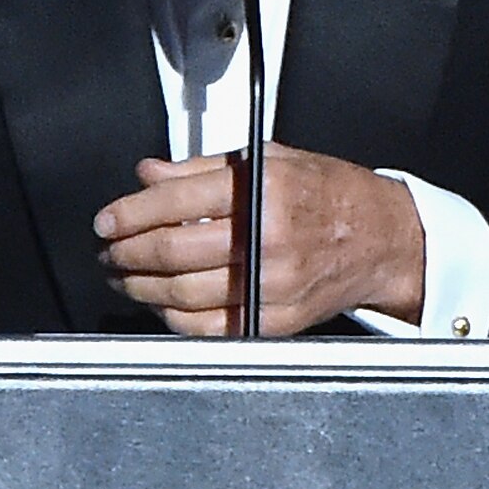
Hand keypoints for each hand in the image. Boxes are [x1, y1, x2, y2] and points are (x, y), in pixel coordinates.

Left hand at [96, 143, 424, 335]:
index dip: (128, 213)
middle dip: (126, 254)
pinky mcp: (274, 321)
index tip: (107, 221)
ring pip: (182, 295)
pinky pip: (207, 328)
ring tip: (124, 276)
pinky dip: (172, 318)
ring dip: (140, 288)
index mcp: (264, 191)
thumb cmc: (330, 196)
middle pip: (171, 252)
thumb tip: (149, 175)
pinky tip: (160, 303)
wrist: (381, 240)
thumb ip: (202, 169)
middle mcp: (268, 239)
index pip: (173, 202)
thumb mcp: (270, 160)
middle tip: (109, 251)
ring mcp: (271, 286)